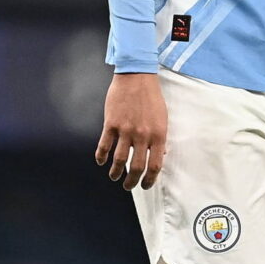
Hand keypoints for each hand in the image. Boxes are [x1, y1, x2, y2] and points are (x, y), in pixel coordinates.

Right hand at [95, 71, 167, 188]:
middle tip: (128, 186)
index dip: (149, 180)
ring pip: (119, 160)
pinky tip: (101, 162)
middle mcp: (143, 135)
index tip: (145, 185)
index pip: (155, 165)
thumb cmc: (152, 97)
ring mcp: (126, 130)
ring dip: (115, 173)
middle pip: (136, 167)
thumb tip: (161, 155)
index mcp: (158, 135)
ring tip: (114, 177)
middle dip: (131, 182)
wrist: (137, 77)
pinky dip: (101, 157)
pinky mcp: (111, 124)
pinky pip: (104, 146)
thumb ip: (160, 138)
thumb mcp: (162, 118)